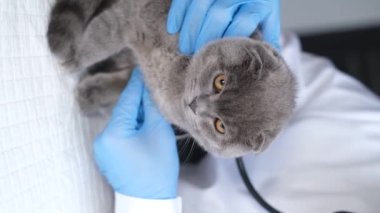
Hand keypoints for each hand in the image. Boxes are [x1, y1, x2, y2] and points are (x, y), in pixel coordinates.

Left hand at [93, 68, 178, 198]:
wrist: (150, 199)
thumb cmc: (157, 168)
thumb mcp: (158, 133)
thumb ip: (150, 107)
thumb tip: (147, 87)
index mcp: (113, 132)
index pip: (127, 100)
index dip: (137, 83)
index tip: (142, 67)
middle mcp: (101, 138)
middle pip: (123, 110)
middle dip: (138, 100)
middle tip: (152, 86)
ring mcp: (101, 148)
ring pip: (122, 121)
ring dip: (135, 113)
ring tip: (151, 106)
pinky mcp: (106, 154)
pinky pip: (119, 133)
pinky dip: (131, 126)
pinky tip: (143, 124)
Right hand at [167, 0, 280, 53]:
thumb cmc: (256, 3)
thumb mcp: (268, 18)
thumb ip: (268, 38)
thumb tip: (267, 66)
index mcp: (259, 2)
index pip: (241, 24)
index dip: (226, 43)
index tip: (217, 60)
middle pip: (217, 16)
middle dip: (204, 39)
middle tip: (196, 56)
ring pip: (199, 5)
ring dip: (190, 29)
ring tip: (185, 47)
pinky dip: (177, 12)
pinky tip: (173, 28)